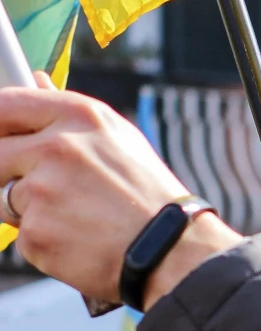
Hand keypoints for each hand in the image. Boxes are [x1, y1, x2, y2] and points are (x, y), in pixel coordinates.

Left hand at [0, 84, 237, 305]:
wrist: (172, 249)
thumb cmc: (148, 192)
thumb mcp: (116, 138)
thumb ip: (67, 114)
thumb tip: (36, 80)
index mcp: (78, 117)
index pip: (6, 105)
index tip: (0, 135)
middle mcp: (56, 148)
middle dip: (5, 172)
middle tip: (43, 189)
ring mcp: (42, 191)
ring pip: (5, 198)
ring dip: (29, 210)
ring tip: (75, 217)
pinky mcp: (35, 232)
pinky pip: (22, 234)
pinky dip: (43, 241)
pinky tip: (78, 240)